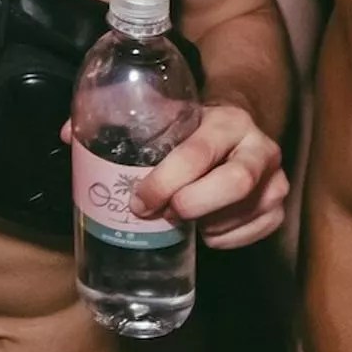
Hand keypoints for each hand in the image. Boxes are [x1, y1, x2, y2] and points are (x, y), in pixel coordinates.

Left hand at [129, 100, 288, 248]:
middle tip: (162, 214)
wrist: (237, 130)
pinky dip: (222, 237)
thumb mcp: (168, 114)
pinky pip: (251, 234)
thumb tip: (72, 134)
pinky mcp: (279, 207)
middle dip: (192, 205)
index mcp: (229, 120)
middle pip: (236, 183)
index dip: (165, 182)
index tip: (138, 200)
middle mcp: (260, 147)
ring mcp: (275, 179)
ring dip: (203, 224)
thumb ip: (126, 121)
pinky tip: (205, 225)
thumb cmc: (192, 128)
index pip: (199, 153)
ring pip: (242, 214)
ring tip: (179, 217)